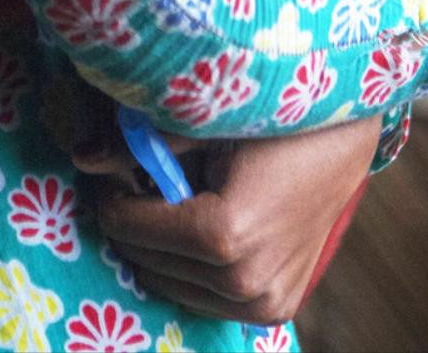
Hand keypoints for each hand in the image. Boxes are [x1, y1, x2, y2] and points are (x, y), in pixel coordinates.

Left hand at [93, 115, 380, 322]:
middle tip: (130, 178)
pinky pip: (206, 296)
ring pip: (173, 284)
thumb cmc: (278, 119)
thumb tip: (82, 156)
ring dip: (157, 246)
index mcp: (227, 237)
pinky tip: (191, 223)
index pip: (133, 228)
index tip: (110, 166)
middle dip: (131, 219)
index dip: (112, 195)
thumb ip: (145, 142)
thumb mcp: (210, 122)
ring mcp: (265, 303)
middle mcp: (247, 283)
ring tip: (163, 197)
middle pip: (149, 260)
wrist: (345, 139)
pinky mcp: (275, 308)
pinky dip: (187, 266)